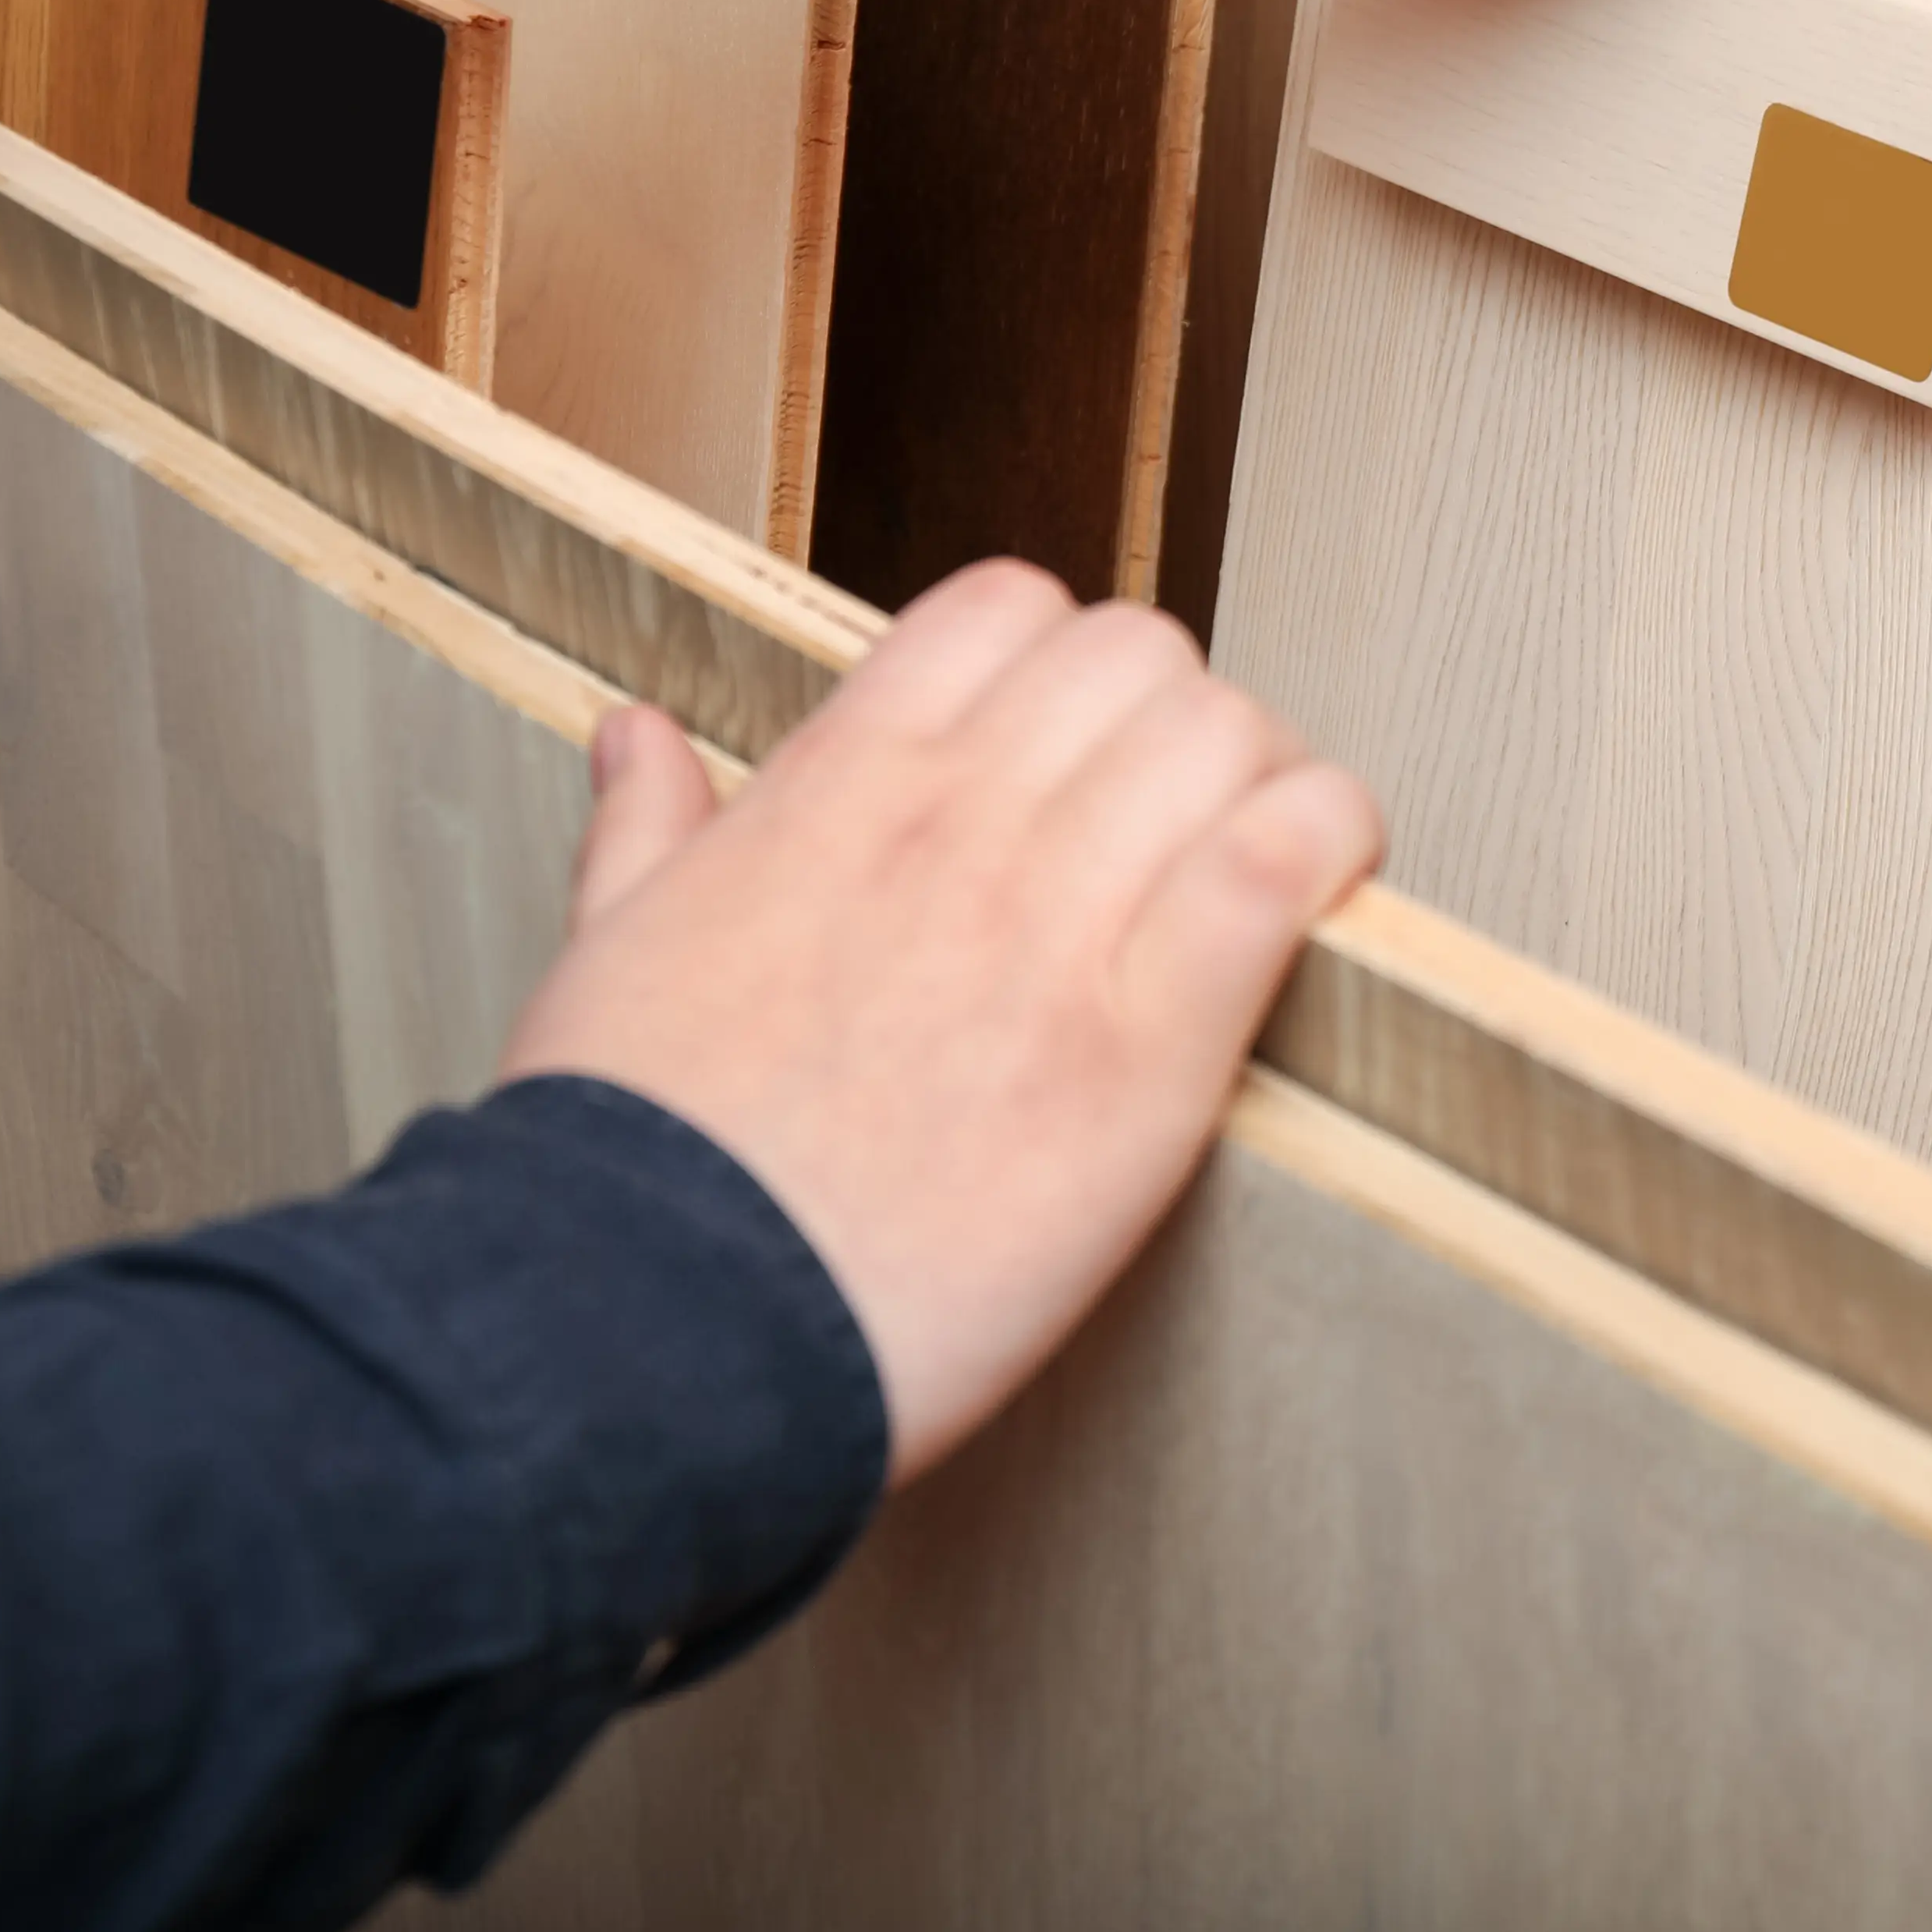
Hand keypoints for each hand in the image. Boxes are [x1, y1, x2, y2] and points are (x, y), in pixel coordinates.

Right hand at [500, 560, 1384, 1484]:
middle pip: (1139, 656)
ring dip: (1262, 783)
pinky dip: (1326, 852)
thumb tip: (640, 736)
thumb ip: (647, 830)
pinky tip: (1320, 899)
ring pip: (1226, 734)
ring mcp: (1055, 923)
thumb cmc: (626, 1165)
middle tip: (1179, 823)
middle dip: (1174, 721)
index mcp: (836, 788)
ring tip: (1254, 874)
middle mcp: (955, 823)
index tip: (1077, 751)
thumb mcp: (605, 954)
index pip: (1004, 608)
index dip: (1064, 665)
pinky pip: (1283, 862)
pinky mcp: (1147, 1046)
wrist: (651, 1322)